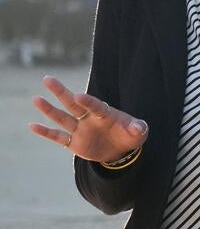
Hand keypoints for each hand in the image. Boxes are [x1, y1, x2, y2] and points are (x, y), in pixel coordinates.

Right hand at [29, 75, 148, 163]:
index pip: (95, 106)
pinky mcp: (74, 142)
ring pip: (62, 118)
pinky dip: (46, 132)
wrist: (121, 149)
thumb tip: (139, 128)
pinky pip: (58, 136)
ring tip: (36, 99)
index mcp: (105, 114)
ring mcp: (80, 129)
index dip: (88, 101)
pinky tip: (32, 126)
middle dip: (61, 92)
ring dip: (49, 110)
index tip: (78, 96)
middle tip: (47, 79)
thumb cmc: (130, 135)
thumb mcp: (138, 132)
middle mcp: (89, 118)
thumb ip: (138, 128)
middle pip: (73, 104)